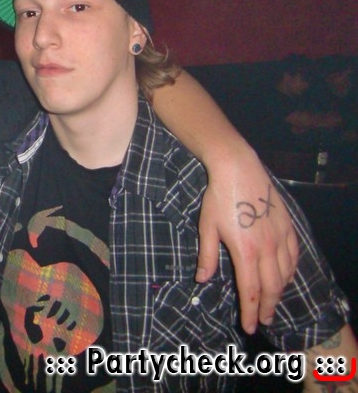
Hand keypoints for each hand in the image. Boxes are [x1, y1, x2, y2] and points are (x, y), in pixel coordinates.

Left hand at [196, 146, 298, 333]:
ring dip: (280, 292)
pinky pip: (294, 256)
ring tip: (273, 302)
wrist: (239, 169)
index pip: (251, 291)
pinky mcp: (288, 226)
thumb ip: (207, 256)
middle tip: (264, 320)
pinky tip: (286, 275)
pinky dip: (291, 271)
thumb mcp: (206, 227)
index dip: (251, 312)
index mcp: (245, 252)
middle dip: (268, 307)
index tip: (251, 326)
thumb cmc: (219, 198)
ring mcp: (281, 237)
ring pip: (286, 274)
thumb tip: (202, 279)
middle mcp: (267, 248)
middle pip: (272, 287)